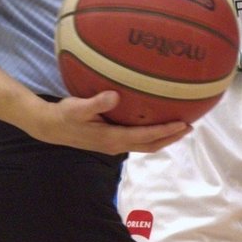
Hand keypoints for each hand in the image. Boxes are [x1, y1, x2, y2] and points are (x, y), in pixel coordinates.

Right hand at [27, 91, 190, 154]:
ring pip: (146, 144)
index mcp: (112, 138)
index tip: (183, 123)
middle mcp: (117, 145)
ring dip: (163, 137)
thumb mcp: (77, 107)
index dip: (165, 131)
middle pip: (151, 145)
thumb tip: (115, 96)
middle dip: (171, 137)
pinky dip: (152, 133)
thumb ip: (96, 103)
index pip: (145, 136)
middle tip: (190, 126)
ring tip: (179, 126)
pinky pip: (138, 139)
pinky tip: (155, 121)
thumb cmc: (64, 116)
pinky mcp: (111, 140)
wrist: (51, 128)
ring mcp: (114, 144)